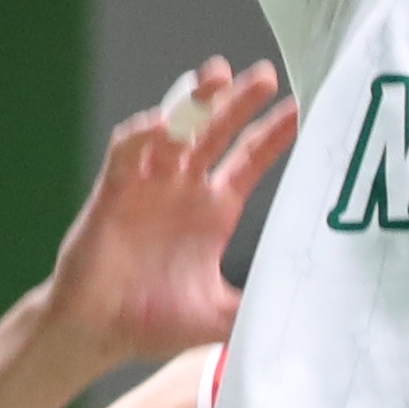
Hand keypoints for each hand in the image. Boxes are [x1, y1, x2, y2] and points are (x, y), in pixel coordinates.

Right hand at [36, 58, 297, 357]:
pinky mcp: (113, 193)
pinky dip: (141, 135)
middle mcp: (183, 190)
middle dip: (238, 102)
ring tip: (215, 76)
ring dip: (191, 102)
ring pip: (173, 130)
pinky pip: (126, 153)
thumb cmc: (153, 323)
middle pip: (216, 132)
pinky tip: (160, 125)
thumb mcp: (220, 317)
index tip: (301, 109)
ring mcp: (148, 187)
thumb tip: (311, 313)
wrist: (97, 333)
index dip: (273, 133)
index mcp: (214, 211)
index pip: (249, 159)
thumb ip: (259, 307)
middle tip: (263, 75)